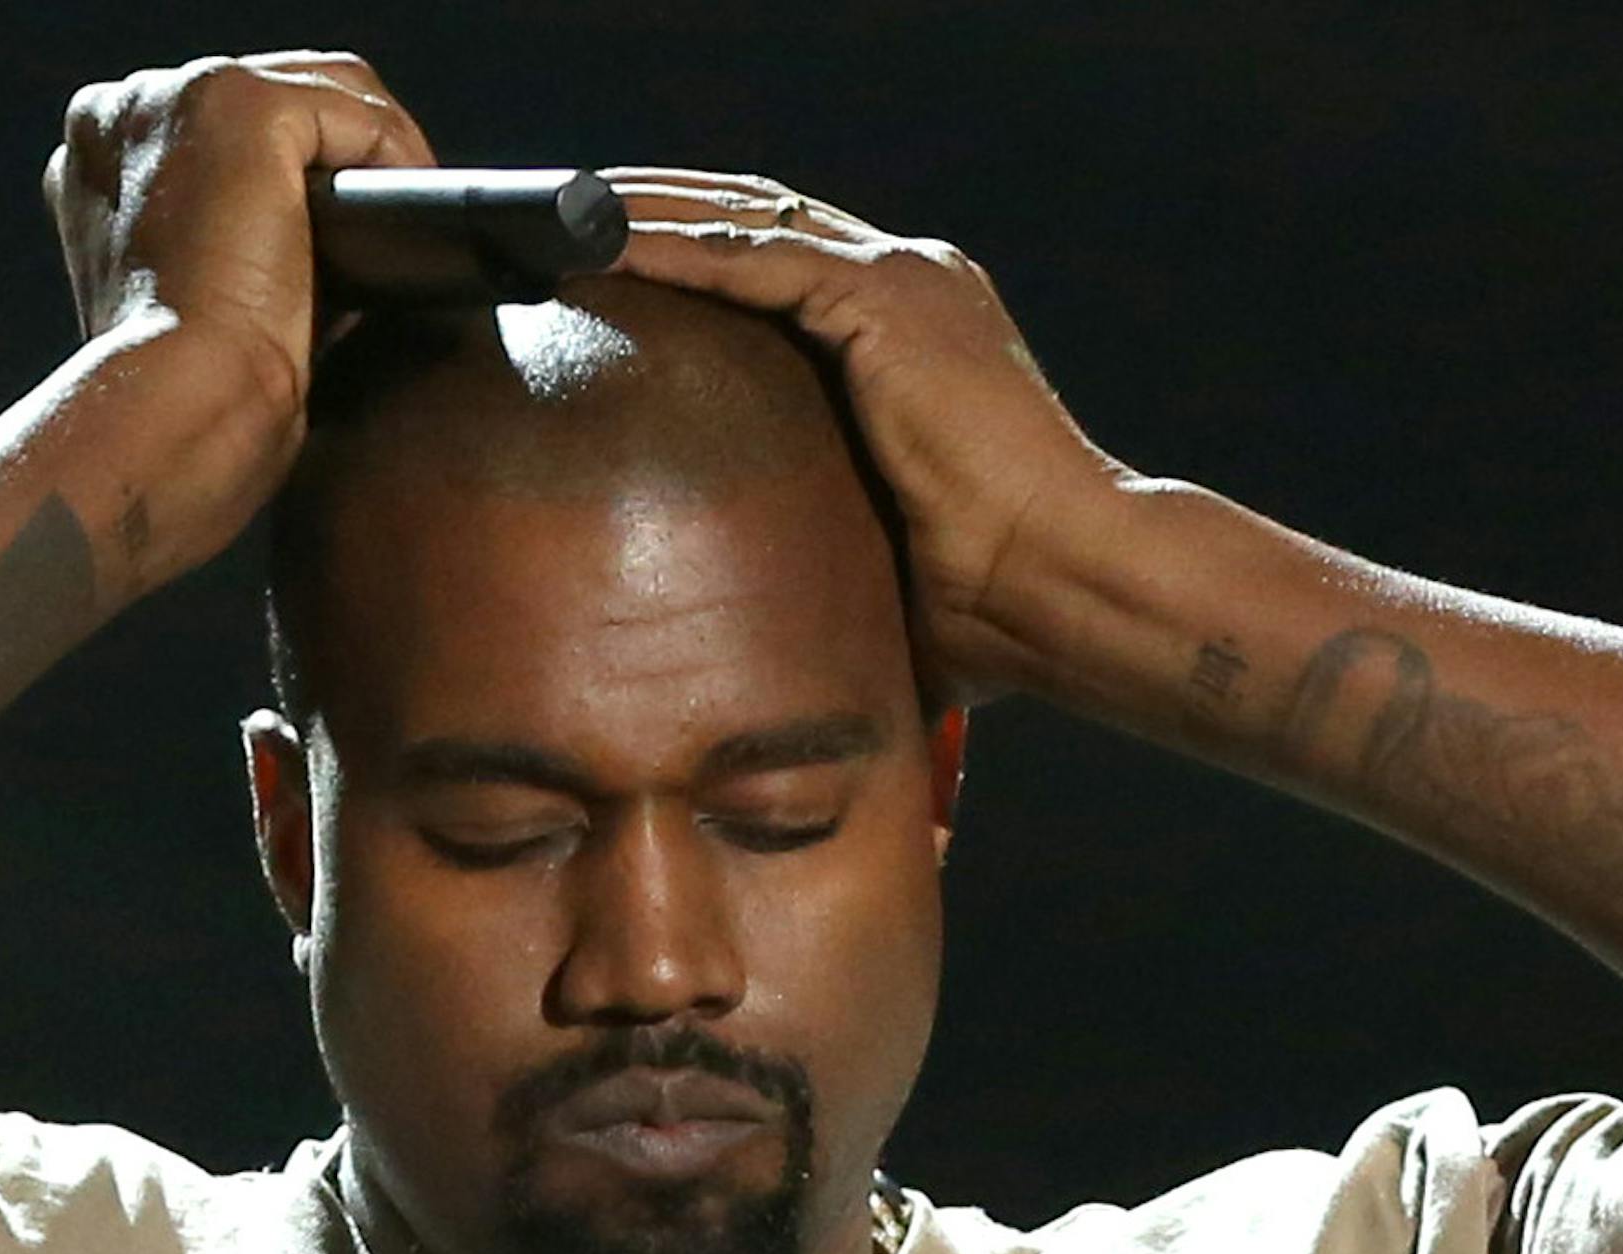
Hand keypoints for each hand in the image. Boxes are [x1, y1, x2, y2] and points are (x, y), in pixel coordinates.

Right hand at [45, 50, 436, 440]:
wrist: (178, 408)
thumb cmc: (184, 397)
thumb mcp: (191, 309)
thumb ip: (225, 252)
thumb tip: (308, 254)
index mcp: (98, 161)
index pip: (217, 131)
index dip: (287, 175)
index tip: (333, 236)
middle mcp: (123, 112)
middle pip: (271, 95)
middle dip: (338, 154)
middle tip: (388, 227)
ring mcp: (177, 98)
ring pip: (320, 88)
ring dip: (378, 148)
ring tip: (411, 221)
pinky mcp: (241, 107)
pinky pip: (353, 110)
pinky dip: (398, 156)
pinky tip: (416, 208)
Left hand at [599, 168, 1125, 708]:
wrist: (1065, 590)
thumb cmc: (998, 612)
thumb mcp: (891, 573)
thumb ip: (834, 573)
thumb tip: (777, 668)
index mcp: (917, 334)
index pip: (785, 269)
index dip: (699, 261)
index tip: (614, 275)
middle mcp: (912, 285)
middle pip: (756, 221)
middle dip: (657, 214)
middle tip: (561, 223)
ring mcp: (902, 281)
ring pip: (745, 220)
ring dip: (648, 217)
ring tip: (557, 220)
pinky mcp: (885, 301)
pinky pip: (751, 257)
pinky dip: (673, 248)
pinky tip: (599, 248)